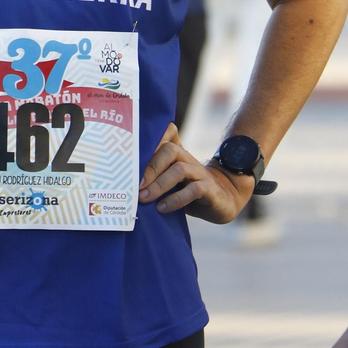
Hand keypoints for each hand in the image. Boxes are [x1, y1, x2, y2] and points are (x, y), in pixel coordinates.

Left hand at [138, 123, 252, 223]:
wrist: (223, 199)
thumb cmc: (188, 190)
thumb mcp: (170, 181)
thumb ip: (153, 176)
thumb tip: (124, 183)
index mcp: (176, 154)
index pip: (162, 138)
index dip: (148, 142)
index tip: (129, 159)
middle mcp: (187, 159)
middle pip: (168, 150)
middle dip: (150, 168)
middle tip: (136, 186)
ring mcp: (199, 173)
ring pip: (179, 169)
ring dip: (159, 185)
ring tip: (144, 199)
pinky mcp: (210, 189)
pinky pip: (193, 190)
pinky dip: (175, 199)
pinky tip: (162, 208)